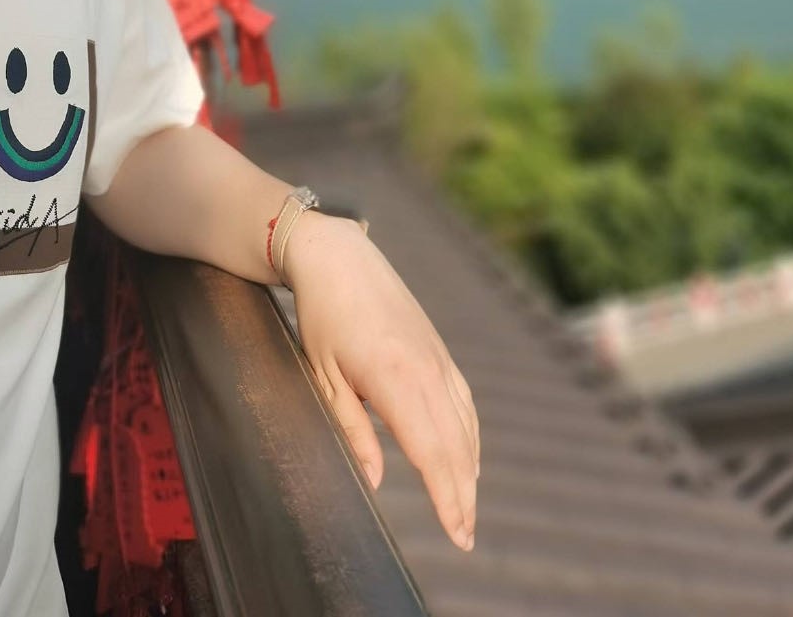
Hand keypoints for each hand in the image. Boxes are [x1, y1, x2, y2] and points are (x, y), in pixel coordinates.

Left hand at [284, 213, 479, 551]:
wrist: (338, 256)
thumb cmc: (322, 317)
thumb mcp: (325, 376)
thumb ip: (352, 431)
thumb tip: (376, 481)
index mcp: (395, 380)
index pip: (431, 453)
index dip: (446, 497)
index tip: (457, 534)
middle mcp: (426, 370)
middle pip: (455, 445)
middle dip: (463, 494)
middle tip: (466, 537)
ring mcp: (436, 356)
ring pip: (465, 424)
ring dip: (469, 468)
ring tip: (467, 506)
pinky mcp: (438, 347)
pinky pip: (463, 399)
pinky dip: (470, 432)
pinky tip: (468, 454)